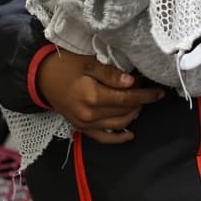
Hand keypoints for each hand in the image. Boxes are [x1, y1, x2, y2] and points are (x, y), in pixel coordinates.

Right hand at [35, 49, 163, 143]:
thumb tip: (131, 83)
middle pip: (124, 111)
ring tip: (140, 102)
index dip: (145, 95)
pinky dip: (118, 138)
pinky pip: (103, 138)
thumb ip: (110, 73)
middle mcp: (89, 114)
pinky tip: (130, 134)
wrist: (41, 77)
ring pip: (118, 124)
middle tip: (147, 88)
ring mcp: (85, 124)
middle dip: (140, 101)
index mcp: (92, 96)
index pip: (127, 98)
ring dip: (133, 114)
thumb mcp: (88, 62)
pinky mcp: (81, 128)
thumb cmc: (65, 65)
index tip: (158, 91)